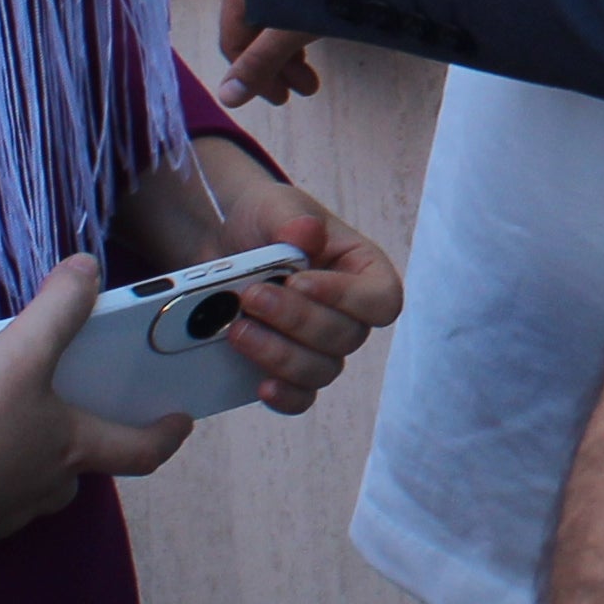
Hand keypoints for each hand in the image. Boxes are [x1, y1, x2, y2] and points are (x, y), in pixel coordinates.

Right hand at [0, 261, 192, 552]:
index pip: (140, 451)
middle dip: (77, 452)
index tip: (180, 422)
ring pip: (26, 493)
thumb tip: (86, 268)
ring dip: (22, 468)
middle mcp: (42, 490)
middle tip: (64, 423)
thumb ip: (57, 307)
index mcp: (70, 450)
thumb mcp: (19, 350)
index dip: (164, 435)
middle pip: (76, 475)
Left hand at [206, 164, 402, 413]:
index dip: (346, 298)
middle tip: (251, 297)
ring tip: (237, 329)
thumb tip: (306, 233)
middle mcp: (348, 314)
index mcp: (363, 271)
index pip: (382, 300)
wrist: (221, 239)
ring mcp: (319, 347)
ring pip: (321, 370)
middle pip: (346, 338)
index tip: (299, 280)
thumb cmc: (264, 219)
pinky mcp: (287, 370)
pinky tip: (260, 386)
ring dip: (280, 355)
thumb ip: (291, 218)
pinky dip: (284, 396)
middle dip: (296, 320)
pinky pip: (300, 398)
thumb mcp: (275, 206)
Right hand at [217, 0, 325, 101]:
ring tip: (313, 72)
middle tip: (307, 88)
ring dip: (290, 52)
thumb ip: (260, 62)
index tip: (281, 97)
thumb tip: (227, 98)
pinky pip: (286, 7)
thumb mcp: (291, 29)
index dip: (254, 77)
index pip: (232, 45)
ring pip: (271, 22)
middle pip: (252, 34)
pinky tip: (314, 38)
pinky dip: (296, 29)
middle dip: (278, 67)